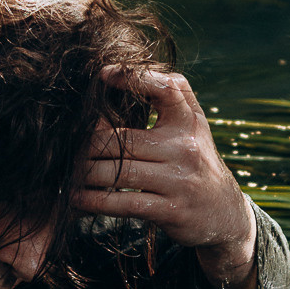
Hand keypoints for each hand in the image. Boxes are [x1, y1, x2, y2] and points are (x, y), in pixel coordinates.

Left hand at [73, 67, 257, 288]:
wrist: (224, 213)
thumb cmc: (195, 161)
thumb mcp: (191, 125)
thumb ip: (163, 99)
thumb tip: (111, 77)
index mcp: (188, 121)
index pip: (165, 88)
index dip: (132, 78)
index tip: (101, 76)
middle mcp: (186, 148)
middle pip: (121, 140)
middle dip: (87, 144)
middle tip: (65, 146)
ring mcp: (179, 181)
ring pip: (118, 172)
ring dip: (85, 174)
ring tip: (67, 173)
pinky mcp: (171, 210)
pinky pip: (123, 203)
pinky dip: (94, 201)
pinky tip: (76, 199)